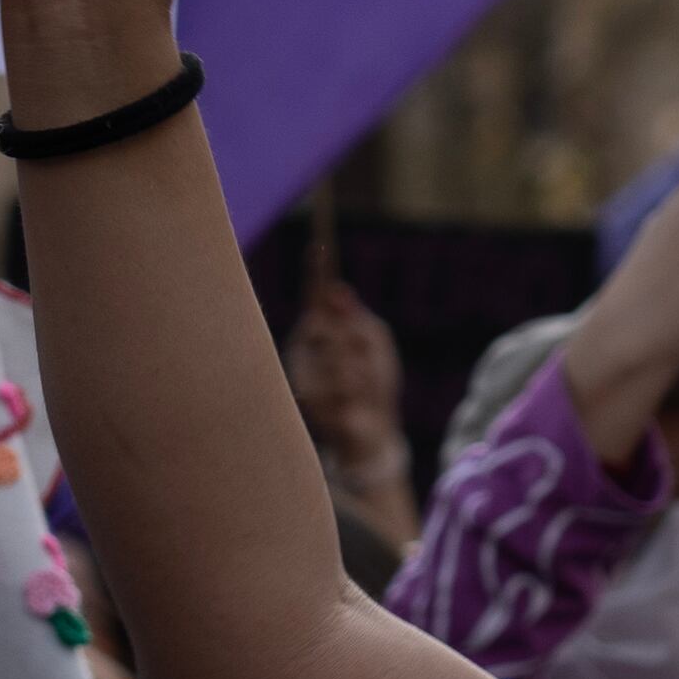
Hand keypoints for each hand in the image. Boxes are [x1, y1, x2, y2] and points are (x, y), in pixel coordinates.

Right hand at [287, 280, 408, 484]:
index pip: (316, 296)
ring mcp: (303, 372)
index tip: (318, 244)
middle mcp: (305, 348)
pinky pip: (339, 383)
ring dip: (359, 372)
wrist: (372, 434)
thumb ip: (357, 319)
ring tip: (362, 390)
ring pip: (334, 356)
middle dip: (353, 345)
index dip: (316, 271)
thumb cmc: (374, 386)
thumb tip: (336, 290)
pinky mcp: (306, 400)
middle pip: (324, 326)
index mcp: (321, 331)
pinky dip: (357, 393)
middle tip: (368, 365)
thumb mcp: (375, 346)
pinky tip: (354, 406)